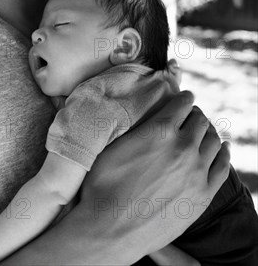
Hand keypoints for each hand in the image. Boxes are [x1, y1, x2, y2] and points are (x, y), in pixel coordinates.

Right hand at [79, 90, 229, 261]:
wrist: (111, 229)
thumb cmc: (104, 187)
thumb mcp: (113, 146)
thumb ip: (135, 128)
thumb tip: (144, 117)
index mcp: (160, 131)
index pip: (182, 104)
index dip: (184, 98)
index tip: (185, 97)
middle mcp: (183, 147)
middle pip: (200, 121)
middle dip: (195, 114)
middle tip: (190, 116)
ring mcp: (196, 172)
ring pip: (213, 141)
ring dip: (208, 132)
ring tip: (202, 132)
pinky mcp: (203, 195)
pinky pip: (222, 166)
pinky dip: (223, 153)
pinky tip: (222, 148)